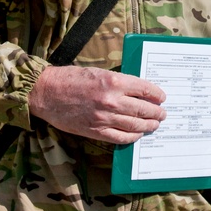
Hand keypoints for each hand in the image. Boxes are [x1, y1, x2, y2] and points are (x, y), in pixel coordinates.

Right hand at [28, 66, 166, 143]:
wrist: (47, 92)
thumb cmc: (72, 79)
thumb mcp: (99, 73)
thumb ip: (119, 82)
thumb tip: (138, 90)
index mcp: (114, 82)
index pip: (145, 89)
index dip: (157, 95)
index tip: (162, 97)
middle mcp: (112, 100)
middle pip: (143, 109)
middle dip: (156, 112)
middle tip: (163, 114)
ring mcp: (104, 117)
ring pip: (134, 124)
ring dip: (148, 125)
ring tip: (155, 125)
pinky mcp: (95, 131)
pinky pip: (120, 137)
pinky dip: (132, 137)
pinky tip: (137, 135)